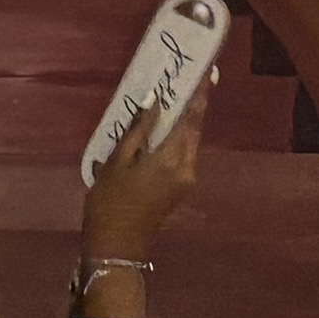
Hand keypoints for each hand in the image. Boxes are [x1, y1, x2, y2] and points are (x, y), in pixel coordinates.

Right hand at [76, 91, 202, 314]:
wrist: (117, 246)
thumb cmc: (109, 203)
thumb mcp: (115, 164)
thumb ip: (137, 131)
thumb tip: (154, 103)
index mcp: (171, 158)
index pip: (192, 118)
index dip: (201, 93)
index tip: (209, 71)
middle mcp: (187, 166)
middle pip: (194, 129)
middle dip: (191, 105)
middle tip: (186, 81)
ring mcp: (187, 179)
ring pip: (188, 142)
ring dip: (181, 123)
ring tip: (168, 104)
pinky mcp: (180, 187)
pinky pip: (180, 155)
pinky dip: (173, 140)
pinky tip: (157, 133)